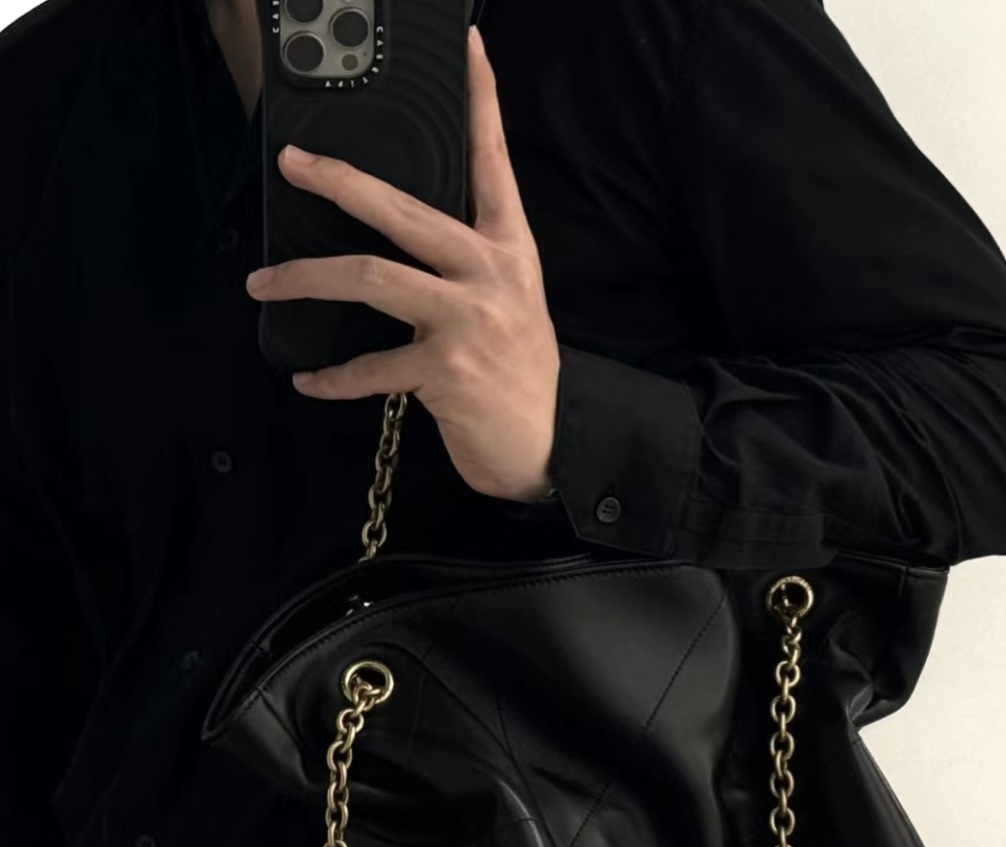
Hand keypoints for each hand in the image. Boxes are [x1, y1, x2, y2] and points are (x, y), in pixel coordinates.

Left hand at [246, 24, 560, 503]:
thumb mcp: (507, 303)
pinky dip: (332, 378)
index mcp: (510, 249)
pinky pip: (372, 368)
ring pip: (371, 278)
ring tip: (264, 283)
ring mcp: (470, 322)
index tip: (466, 47)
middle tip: (292, 164)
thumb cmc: (516, 374)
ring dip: (306, 279)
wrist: (547, 446)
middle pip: (402, 211)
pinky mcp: (448, 372)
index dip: (480, 101)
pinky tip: (307, 380)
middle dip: (340, 181)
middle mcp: (491, 274)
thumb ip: (463, 265)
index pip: (491, 162)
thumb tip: (392, 241)